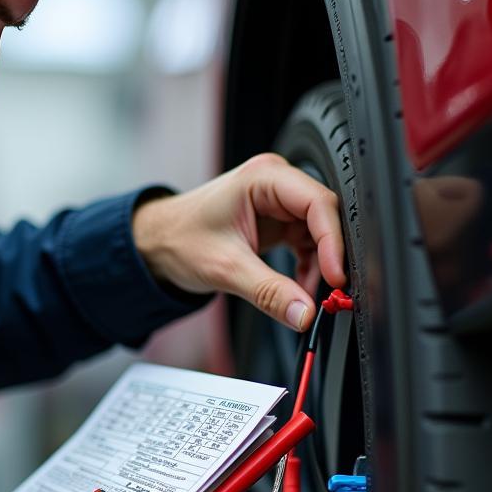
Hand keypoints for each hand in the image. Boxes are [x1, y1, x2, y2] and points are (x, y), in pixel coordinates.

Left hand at [133, 153, 345, 329]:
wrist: (155, 244)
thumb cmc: (178, 239)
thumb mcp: (225, 269)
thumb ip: (268, 293)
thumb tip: (304, 314)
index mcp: (263, 177)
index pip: (318, 203)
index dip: (333, 242)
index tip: (336, 276)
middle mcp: (274, 183)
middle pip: (323, 216)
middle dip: (328, 256)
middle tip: (329, 291)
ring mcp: (277, 202)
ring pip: (318, 233)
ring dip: (317, 266)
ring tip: (305, 294)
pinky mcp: (277, 221)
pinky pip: (306, 244)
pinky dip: (306, 268)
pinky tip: (297, 288)